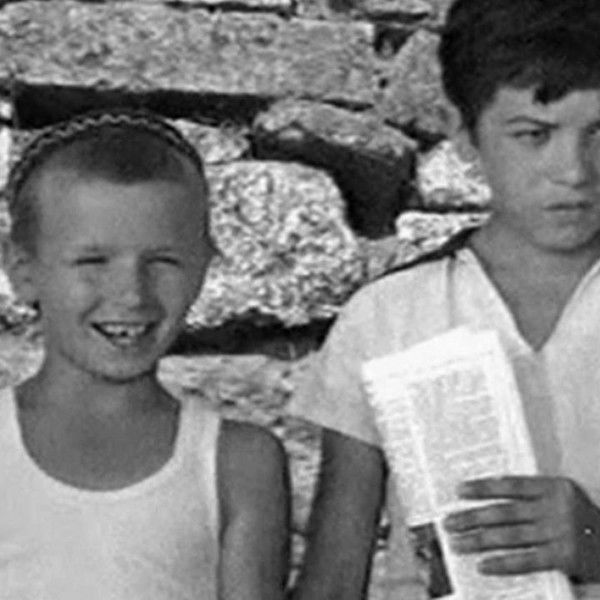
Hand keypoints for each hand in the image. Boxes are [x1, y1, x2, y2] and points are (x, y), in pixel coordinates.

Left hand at [443, 476, 599, 580]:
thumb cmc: (583, 520)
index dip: (483, 488)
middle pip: (504, 511)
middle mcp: (556, 507)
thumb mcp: (563, 499)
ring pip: (510, 536)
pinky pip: (527, 560)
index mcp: (554, 487)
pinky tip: (483, 565)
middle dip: (472, 517)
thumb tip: (488, 503)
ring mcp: (561, 533)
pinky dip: (503, 563)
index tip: (459, 490)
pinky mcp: (565, 558)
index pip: (510, 485)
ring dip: (479, 540)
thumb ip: (534, 498)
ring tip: (457, 542)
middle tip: (448, 521)